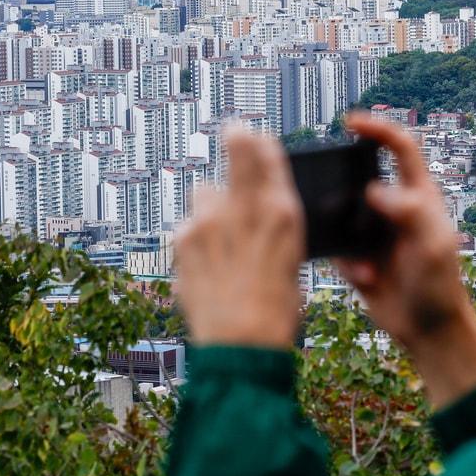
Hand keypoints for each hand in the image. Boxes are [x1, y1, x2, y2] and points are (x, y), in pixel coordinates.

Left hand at [173, 128, 304, 349]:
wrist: (240, 344)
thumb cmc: (275, 309)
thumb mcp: (292, 258)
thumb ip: (274, 223)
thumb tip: (264, 204)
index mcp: (282, 211)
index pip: (268, 152)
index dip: (260, 142)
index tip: (253, 137)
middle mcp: (245, 206)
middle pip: (237, 146)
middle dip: (236, 140)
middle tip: (234, 132)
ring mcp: (210, 219)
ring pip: (205, 192)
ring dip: (211, 207)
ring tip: (220, 240)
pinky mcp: (183, 238)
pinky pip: (189, 224)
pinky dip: (195, 238)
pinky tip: (206, 263)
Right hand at [338, 113, 475, 406]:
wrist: (429, 331)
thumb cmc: (440, 285)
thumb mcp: (433, 244)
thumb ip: (410, 211)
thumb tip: (373, 188)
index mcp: (419, 197)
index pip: (401, 150)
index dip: (378, 130)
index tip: (351, 122)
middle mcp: (395, 210)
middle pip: (362, 177)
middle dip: (345, 183)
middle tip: (330, 188)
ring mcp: (375, 233)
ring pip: (343, 212)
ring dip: (342, 230)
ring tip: (361, 254)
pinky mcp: (358, 257)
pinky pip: (337, 248)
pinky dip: (345, 261)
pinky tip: (366, 278)